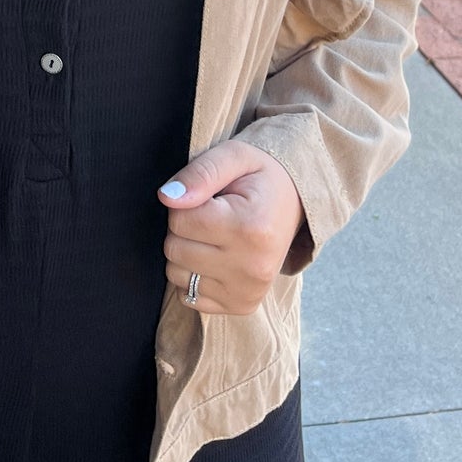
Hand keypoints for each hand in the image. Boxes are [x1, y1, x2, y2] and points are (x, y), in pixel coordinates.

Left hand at [157, 140, 305, 315]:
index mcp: (251, 228)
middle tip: (211, 216)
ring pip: (176, 274)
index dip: (184, 203)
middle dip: (183, 228)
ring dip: (186, 252)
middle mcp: (252, 267)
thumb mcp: (234, 156)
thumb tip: (167, 198)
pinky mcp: (242, 306)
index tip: (208, 198)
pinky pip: (188, 296)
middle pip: (174, 249)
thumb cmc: (259, 177)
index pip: (178, 220)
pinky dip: (193, 276)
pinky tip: (216, 258)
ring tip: (215, 236)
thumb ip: (200, 173)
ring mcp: (248, 291)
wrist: (294, 201)